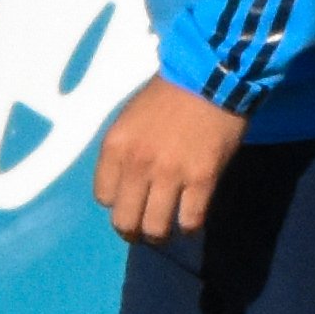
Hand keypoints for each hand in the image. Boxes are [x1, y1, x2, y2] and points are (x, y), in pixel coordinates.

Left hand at [94, 79, 246, 241]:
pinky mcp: (202, 180)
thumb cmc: (168, 95)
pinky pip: (191, 221)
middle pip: (125, 221)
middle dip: (133, 231)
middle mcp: (138, 165)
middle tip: (144, 229)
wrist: (210, 78)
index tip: (130, 197)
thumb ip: (124, 152)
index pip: (103, 197)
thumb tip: (127, 184)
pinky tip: (192, 218)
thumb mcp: (130, 119)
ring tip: (169, 228)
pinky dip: (190, 226)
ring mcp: (171, 174)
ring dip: (160, 235)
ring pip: (156, 229)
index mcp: (116, 147)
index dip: (117, 201)